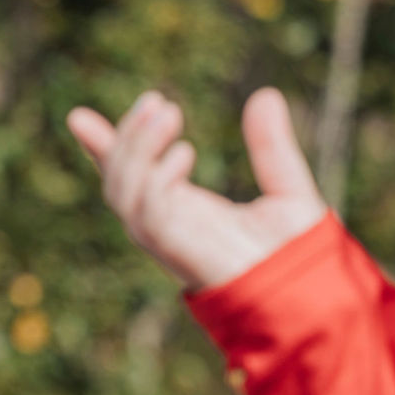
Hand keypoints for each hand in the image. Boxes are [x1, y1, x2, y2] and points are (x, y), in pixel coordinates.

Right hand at [66, 87, 326, 291]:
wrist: (316, 300)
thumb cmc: (300, 256)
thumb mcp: (286, 187)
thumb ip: (270, 146)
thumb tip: (265, 94)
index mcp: (183, 213)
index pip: (129, 177)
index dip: (102, 149)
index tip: (79, 117)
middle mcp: (168, 228)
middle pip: (118, 182)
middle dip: (126, 138)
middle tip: (158, 101)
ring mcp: (171, 242)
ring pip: (124, 195)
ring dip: (136, 150)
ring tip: (169, 112)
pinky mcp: (182, 254)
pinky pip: (149, 215)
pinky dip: (157, 180)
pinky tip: (186, 151)